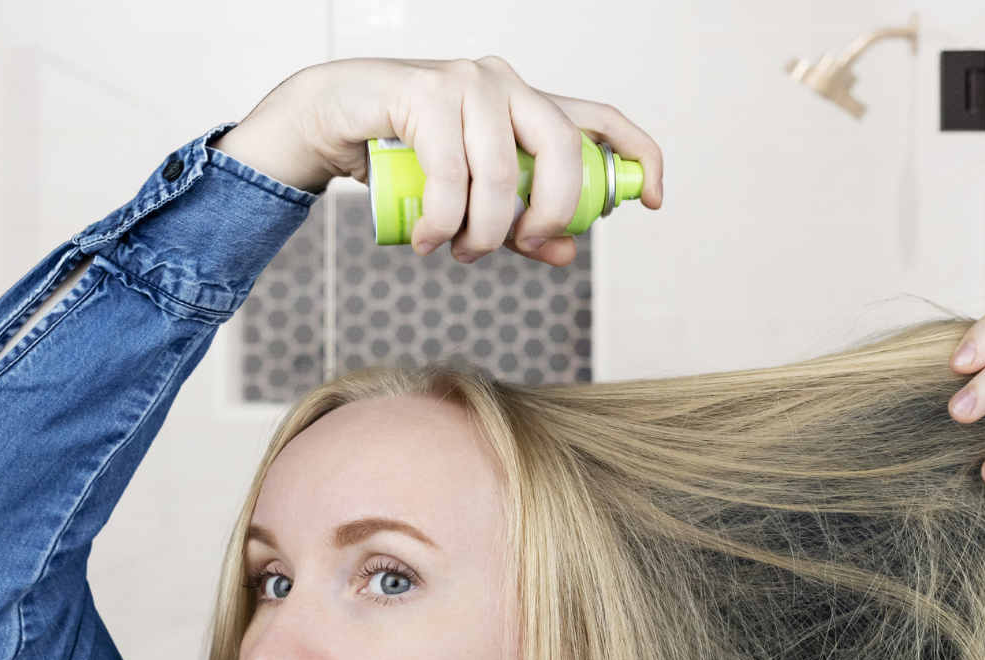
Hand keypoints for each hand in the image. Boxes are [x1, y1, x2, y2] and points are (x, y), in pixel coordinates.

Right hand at [210, 57, 663, 266]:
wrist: (330, 119)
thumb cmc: (405, 157)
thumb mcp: (472, 198)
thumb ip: (520, 224)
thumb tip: (567, 251)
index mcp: (528, 103)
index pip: (601, 117)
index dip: (640, 154)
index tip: (654, 201)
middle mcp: (506, 83)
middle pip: (565, 150)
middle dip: (551, 214)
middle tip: (522, 246)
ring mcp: (467, 82)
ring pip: (503, 175)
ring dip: (482, 232)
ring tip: (457, 251)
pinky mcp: (426, 92)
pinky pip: (452, 175)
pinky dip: (442, 222)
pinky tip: (426, 240)